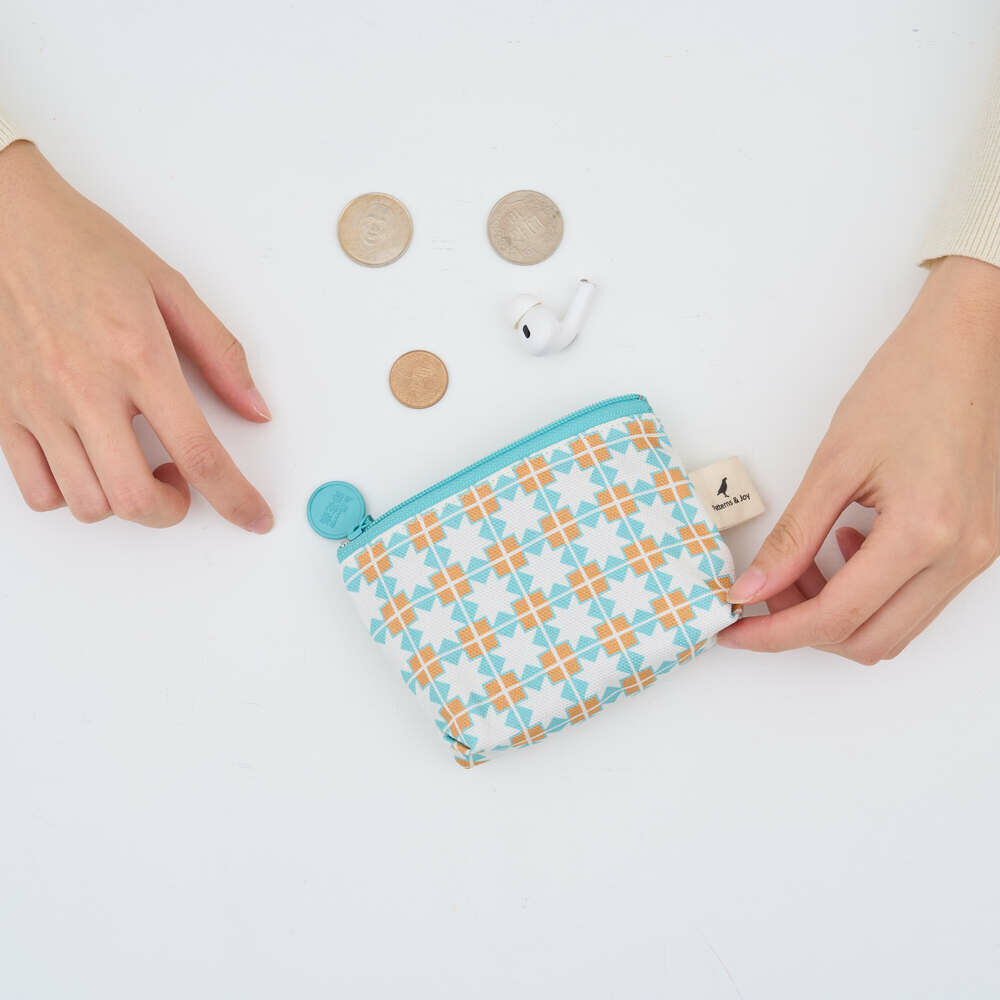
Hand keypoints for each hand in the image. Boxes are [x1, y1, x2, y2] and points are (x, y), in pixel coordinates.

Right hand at [0, 141, 272, 530]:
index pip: (199, 452)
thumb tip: (255, 409)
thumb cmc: (86, 248)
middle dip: (173, 510)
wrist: (5, 220)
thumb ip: (221, 354)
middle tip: (181, 484)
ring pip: (86, 504)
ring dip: (123, 504)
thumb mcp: (172, 289)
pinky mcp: (4, 411)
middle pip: (136, 499)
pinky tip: (89, 464)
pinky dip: (71, 495)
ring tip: (134, 465)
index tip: (254, 517)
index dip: (235, 498)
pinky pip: (36, 491)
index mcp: (139, 356)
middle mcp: (86, 388)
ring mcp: (38, 404)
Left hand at [718, 255, 999, 663]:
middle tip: (761, 596)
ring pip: (894, 629)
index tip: (734, 630)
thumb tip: (752, 588)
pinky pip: (915, 600)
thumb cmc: (906, 385)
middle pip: (869, 642)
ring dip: (837, 614)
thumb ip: (793, 536)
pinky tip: (843, 548)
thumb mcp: (834, 463)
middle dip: (804, 629)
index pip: (837, 618)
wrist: (969, 347)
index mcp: (924, 533)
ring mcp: (975, 557)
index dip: (776, 633)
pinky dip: (868, 593)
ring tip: (800, 566)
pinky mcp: (977, 547)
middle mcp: (960, 557)